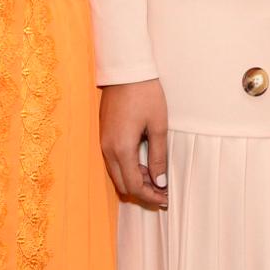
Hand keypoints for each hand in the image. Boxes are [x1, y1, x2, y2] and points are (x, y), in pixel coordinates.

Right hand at [99, 79, 169, 208]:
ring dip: (135, 181)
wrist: (125, 70)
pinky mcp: (104, 135)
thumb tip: (160, 182)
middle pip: (123, 185)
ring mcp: (103, 142)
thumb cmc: (145, 93)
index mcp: (122, 148)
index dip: (150, 197)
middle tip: (163, 193)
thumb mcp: (158, 125)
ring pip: (117, 175)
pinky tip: (144, 164)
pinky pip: (113, 162)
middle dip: (143, 193)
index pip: (134, 186)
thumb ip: (158, 156)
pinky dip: (128, 169)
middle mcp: (108, 149)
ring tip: (156, 179)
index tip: (166, 198)